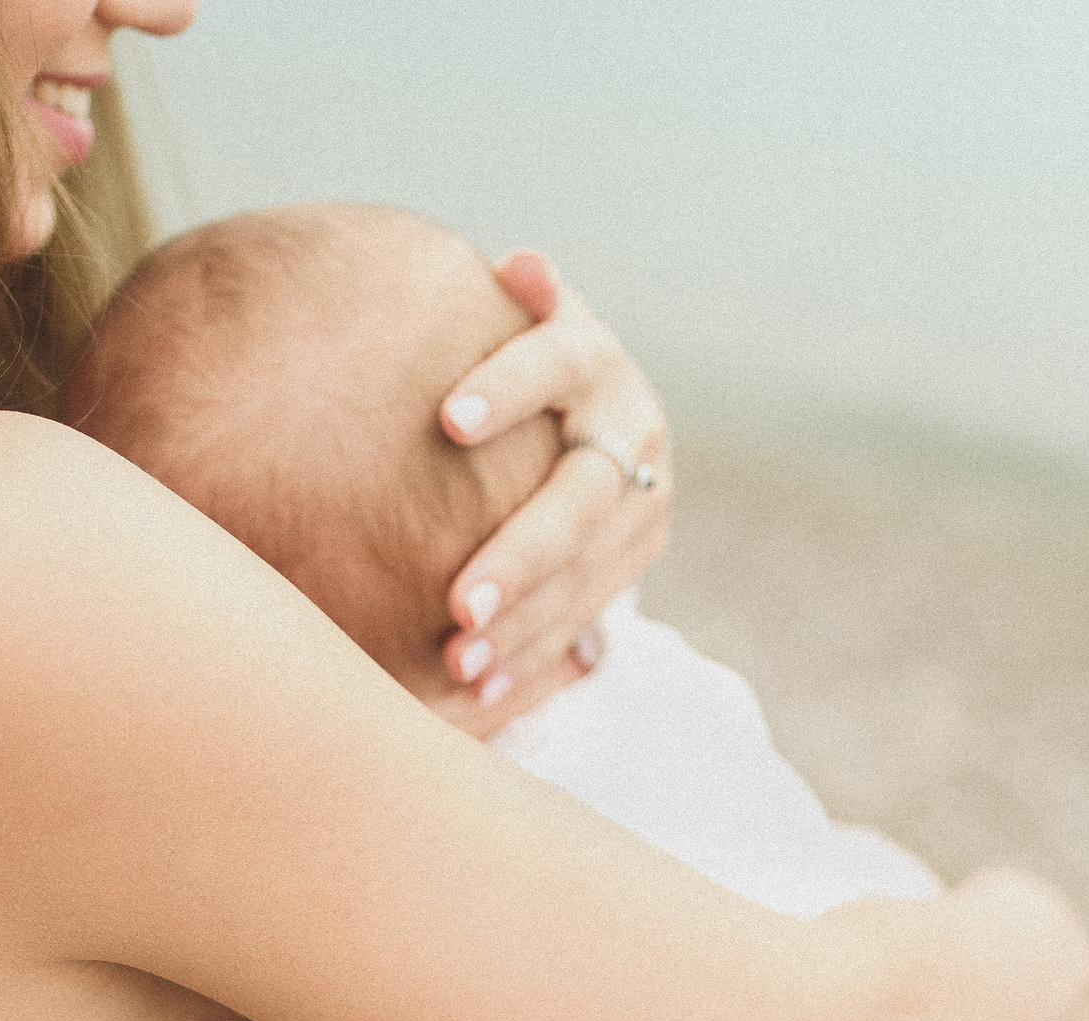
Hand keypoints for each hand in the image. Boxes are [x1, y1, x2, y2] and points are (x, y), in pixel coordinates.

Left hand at [437, 251, 671, 709]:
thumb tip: (523, 263)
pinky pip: (586, 616)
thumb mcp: (502, 326)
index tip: (448, 421)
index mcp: (588, 356)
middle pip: (579, 495)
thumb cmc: (491, 365)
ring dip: (523, 624)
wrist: (573, 407)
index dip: (508, 387)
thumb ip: (509, 306)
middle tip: (456, 604)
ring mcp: (640, 494)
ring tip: (456, 664)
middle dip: (519, 556)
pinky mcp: (636, 551)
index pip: (556, 363)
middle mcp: (628, 422)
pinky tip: (480, 689)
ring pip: (586, 570)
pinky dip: (532, 653)